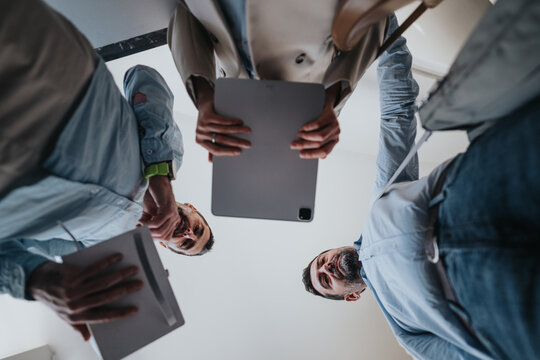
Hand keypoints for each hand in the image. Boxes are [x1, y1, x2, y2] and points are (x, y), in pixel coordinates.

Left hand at [27, 254, 142, 340]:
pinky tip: (117, 258)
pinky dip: (107, 262)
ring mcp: (74, 290)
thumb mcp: (64, 317)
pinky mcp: (72, 276)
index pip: (103, 316)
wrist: (36, 283)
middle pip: (107, 297)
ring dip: (121, 275)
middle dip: (126, 290)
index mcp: (77, 317)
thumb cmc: (53, 299)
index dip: (120, 313)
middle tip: (139, 284)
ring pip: (103, 282)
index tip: (135, 309)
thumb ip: (78, 326)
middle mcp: (76, 304)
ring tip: (132, 270)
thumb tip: (87, 338)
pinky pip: (93, 269)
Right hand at [138, 176, 179, 240]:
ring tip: (139, 224)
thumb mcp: (149, 212)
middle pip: (162, 237)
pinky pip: (157, 223)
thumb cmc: (154, 196)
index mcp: (172, 222)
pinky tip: (141, 221)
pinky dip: (147, 224)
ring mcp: (173, 216)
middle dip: (149, 235)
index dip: (152, 237)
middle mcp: (175, 220)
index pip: (165, 237)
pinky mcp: (168, 210)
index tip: (142, 233)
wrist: (157, 181)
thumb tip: (139, 232)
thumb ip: (148, 223)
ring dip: (147, 230)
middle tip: (138, 229)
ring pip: (160, 232)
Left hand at [192, 76, 250, 160]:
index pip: (215, 150)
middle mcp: (200, 134)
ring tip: (247, 131)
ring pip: (223, 130)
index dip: (228, 151)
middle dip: (236, 142)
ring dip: (237, 131)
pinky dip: (232, 121)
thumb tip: (211, 161)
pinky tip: (240, 122)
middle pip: (221, 140)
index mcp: (200, 141)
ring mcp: (202, 124)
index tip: (239, 152)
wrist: (203, 104)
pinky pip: (221, 120)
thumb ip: (209, 146)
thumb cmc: (207, 122)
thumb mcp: (207, 135)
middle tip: (247, 144)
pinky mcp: (206, 115)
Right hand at [290, 84, 340, 158]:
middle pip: (319, 144)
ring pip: (319, 136)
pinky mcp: (331, 116)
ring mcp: (335, 125)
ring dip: (306, 137)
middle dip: (304, 145)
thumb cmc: (321, 122)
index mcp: (333, 142)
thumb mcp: (321, 134)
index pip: (324, 152)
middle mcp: (336, 135)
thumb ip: (318, 144)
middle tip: (293, 145)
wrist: (327, 104)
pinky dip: (309, 127)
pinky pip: (319, 124)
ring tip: (298, 134)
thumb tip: (311, 154)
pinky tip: (303, 128)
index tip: (300, 154)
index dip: (312, 154)